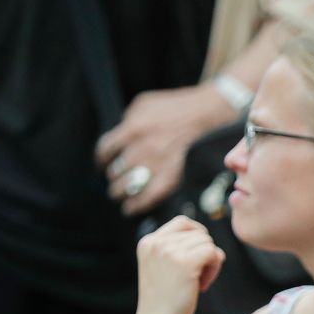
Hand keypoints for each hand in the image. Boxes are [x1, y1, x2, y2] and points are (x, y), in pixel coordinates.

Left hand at [95, 83, 234, 216]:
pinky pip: (147, 198)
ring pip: (127, 187)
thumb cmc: (180, 107)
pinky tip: (130, 209)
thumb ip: (128, 120)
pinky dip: (135, 206)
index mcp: (132, 129)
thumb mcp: (145, 104)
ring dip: (120, 193)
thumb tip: (120, 135)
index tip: (104, 164)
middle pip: (115, 171)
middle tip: (115, 180)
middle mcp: (141, 148)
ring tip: (120, 195)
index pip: (105, 151)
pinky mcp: (171, 178)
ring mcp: (157, 165)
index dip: (102, 160)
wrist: (211, 114)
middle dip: (113, 177)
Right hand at [132, 216, 225, 313]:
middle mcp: (156, 243)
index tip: (197, 259)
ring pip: (208, 243)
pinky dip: (214, 268)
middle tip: (199, 276)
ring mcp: (170, 251)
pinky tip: (203, 285)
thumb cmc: (165, 300)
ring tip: (199, 282)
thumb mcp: (165, 269)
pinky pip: (213, 253)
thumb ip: (182, 252)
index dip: (197, 237)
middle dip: (205, 253)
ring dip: (211, 262)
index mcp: (148, 242)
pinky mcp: (185, 263)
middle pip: (199, 233)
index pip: (182, 223)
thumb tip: (215, 247)